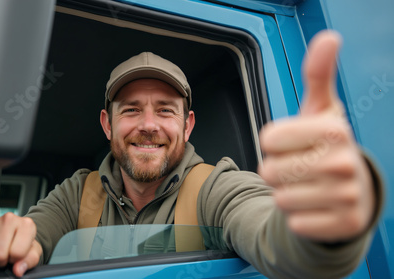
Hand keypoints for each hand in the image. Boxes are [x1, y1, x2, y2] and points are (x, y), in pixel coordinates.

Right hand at [0, 213, 41, 276]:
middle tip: (8, 253)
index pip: (16, 253)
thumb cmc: (26, 243)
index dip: (16, 258)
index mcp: (27, 225)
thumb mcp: (34, 253)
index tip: (18, 254)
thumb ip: (29, 262)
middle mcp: (10, 219)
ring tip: (2, 250)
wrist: (18, 232)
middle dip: (4, 260)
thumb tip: (18, 270)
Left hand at [258, 30, 374, 241]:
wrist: (353, 190)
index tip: (293, 142)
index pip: (268, 139)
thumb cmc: (326, 145)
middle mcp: (345, 164)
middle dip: (277, 170)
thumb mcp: (321, 109)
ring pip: (280, 198)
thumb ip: (318, 75)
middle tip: (300, 167)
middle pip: (269, 171)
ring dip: (286, 193)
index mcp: (334, 130)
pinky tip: (316, 207)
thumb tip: (329, 37)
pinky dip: (298, 217)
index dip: (273, 143)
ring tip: (308, 186)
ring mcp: (347, 198)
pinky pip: (294, 223)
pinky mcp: (343, 226)